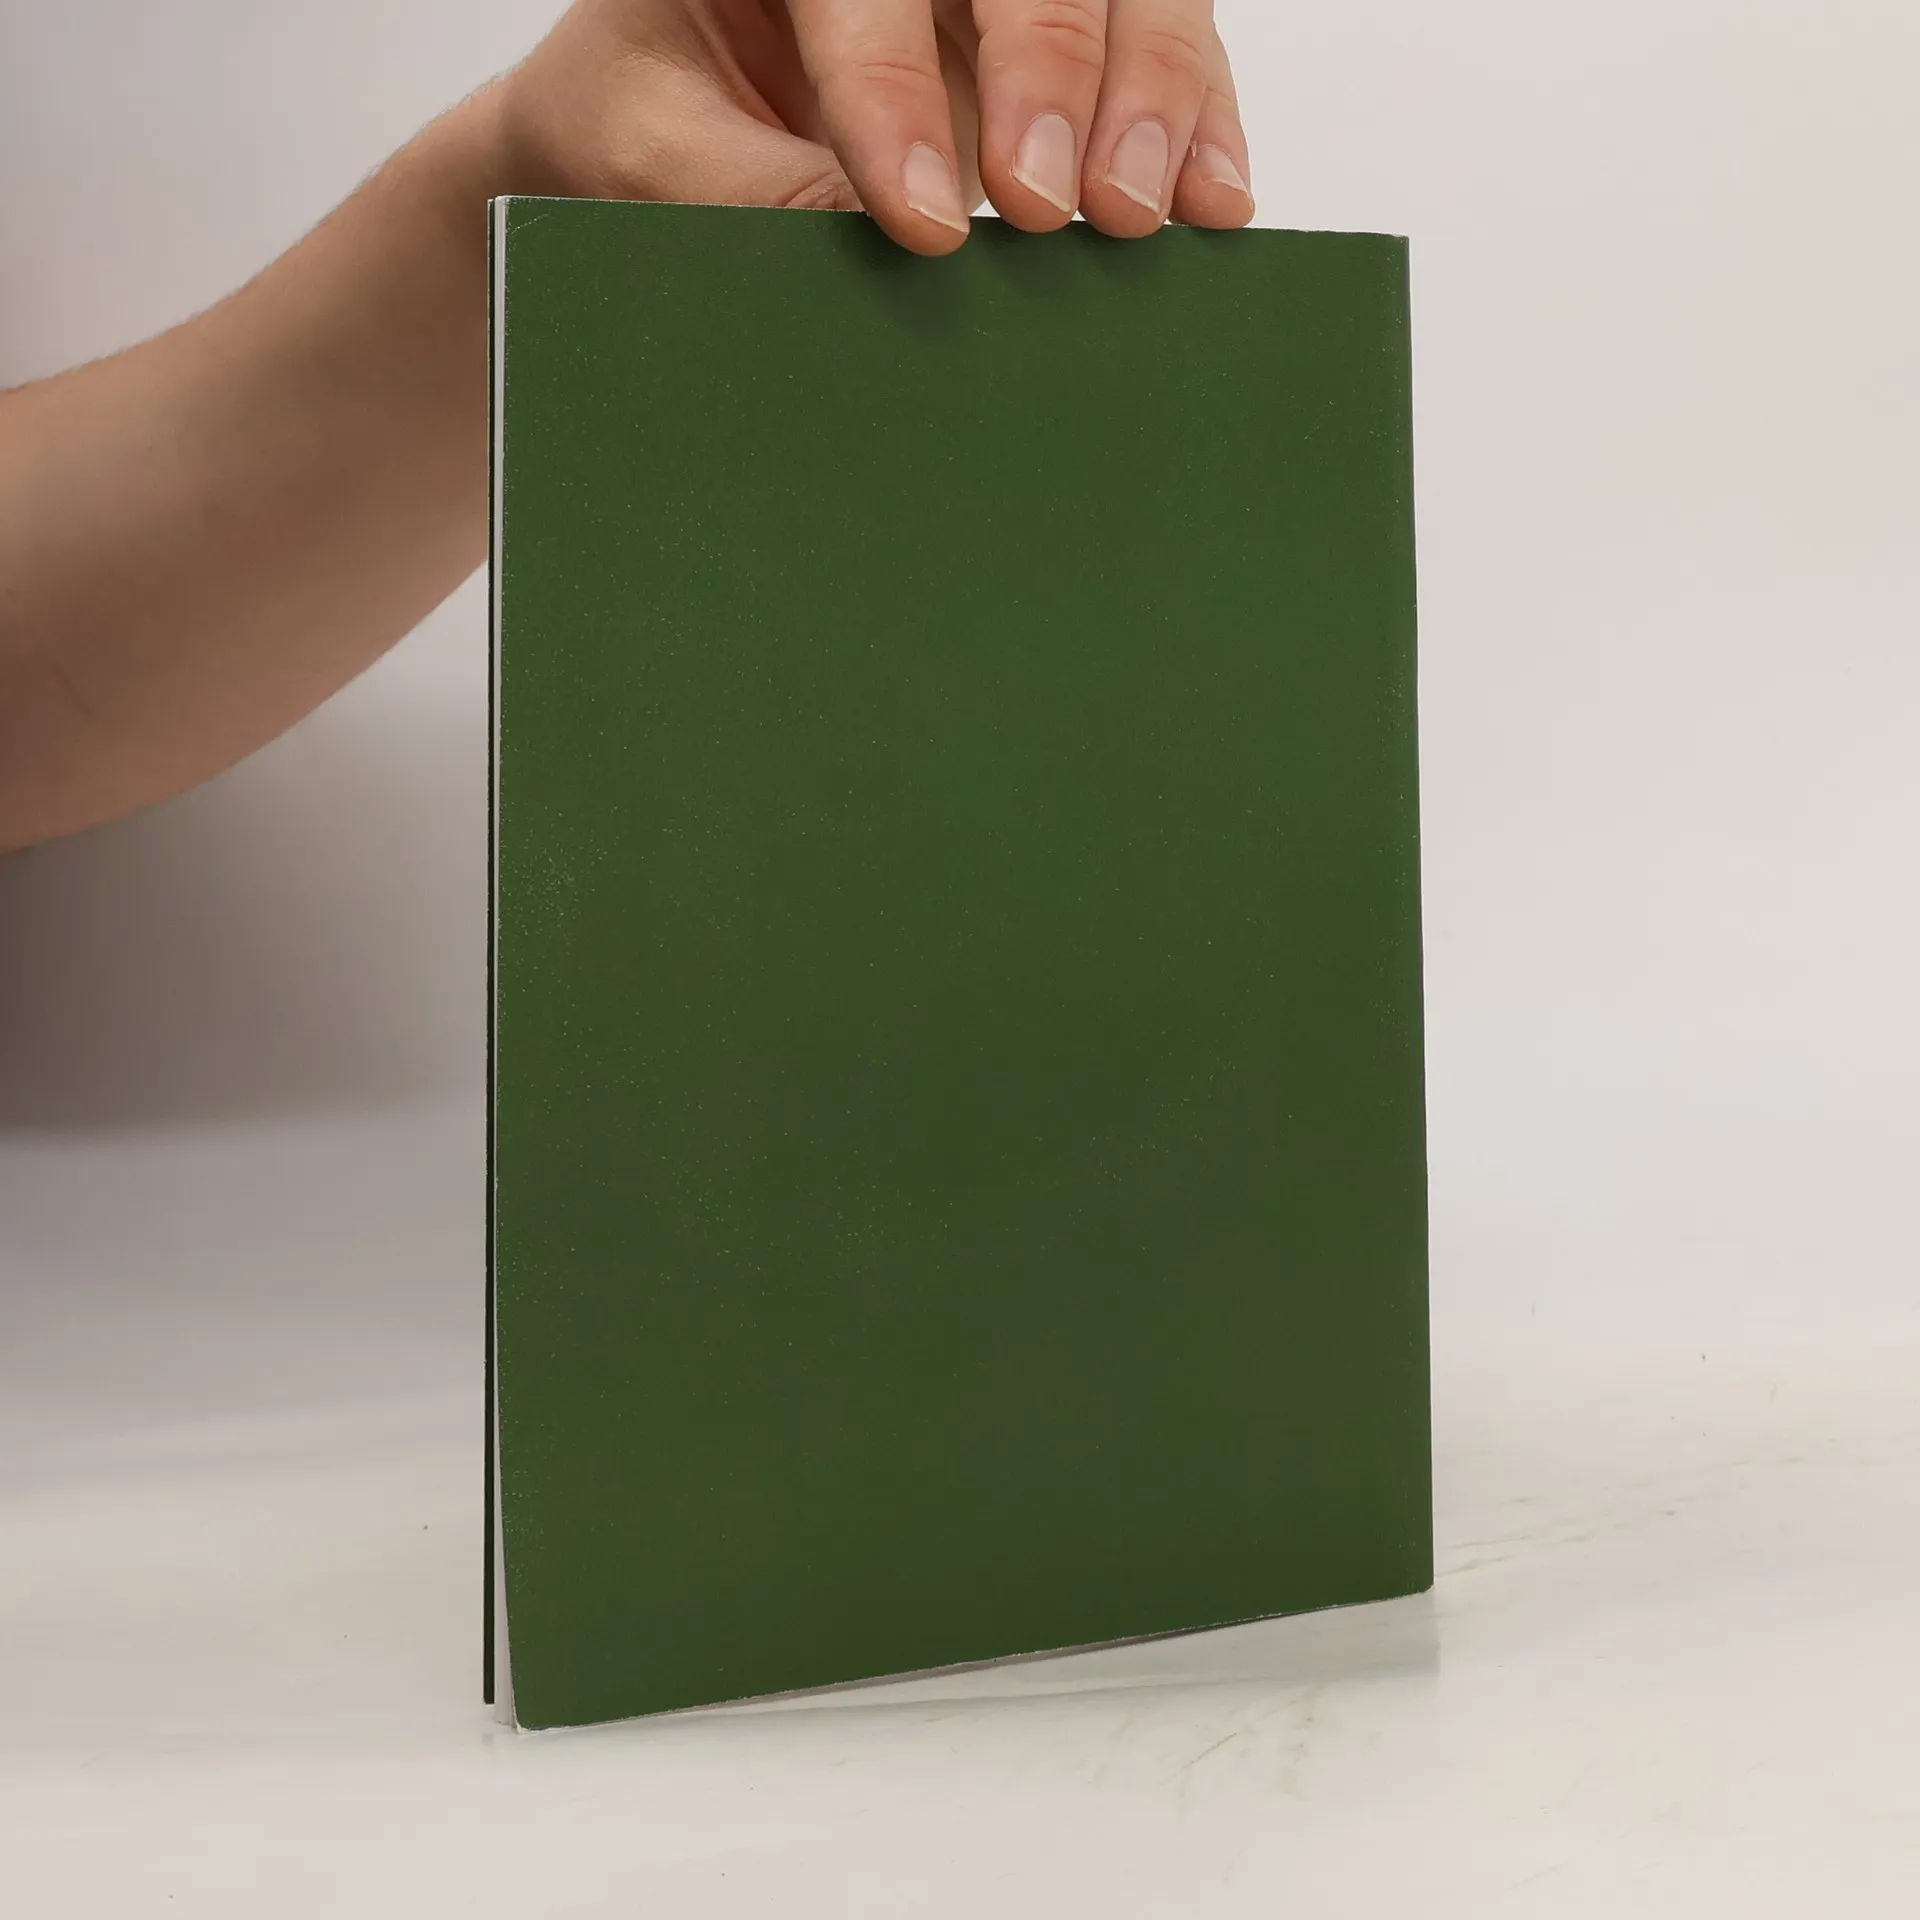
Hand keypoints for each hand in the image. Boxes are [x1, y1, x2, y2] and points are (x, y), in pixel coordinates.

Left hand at [497, 0, 1252, 255]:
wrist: (657, 116)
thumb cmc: (638, 114)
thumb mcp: (650, 151)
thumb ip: (746, 192)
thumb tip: (886, 255)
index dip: (896, 92)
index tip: (922, 219)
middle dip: (1052, 72)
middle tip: (1055, 204)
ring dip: (1151, 98)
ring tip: (1142, 214)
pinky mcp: (1062, 39)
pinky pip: (1163, 53)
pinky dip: (1199, 129)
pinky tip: (1210, 203)